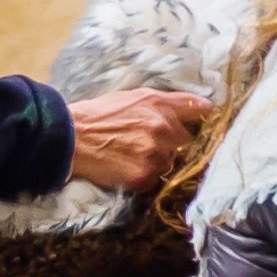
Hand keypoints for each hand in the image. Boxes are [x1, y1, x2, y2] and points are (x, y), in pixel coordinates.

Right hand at [66, 85, 210, 192]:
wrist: (69, 137)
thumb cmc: (98, 114)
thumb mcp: (134, 96)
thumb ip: (171, 100)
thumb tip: (206, 106)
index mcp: (162, 106)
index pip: (200, 110)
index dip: (202, 117)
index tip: (200, 121)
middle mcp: (164, 129)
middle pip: (187, 142)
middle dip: (173, 143)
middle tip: (148, 143)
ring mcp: (156, 155)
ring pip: (171, 163)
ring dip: (158, 162)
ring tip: (133, 157)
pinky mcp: (144, 176)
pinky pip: (155, 180)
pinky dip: (145, 177)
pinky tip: (127, 168)